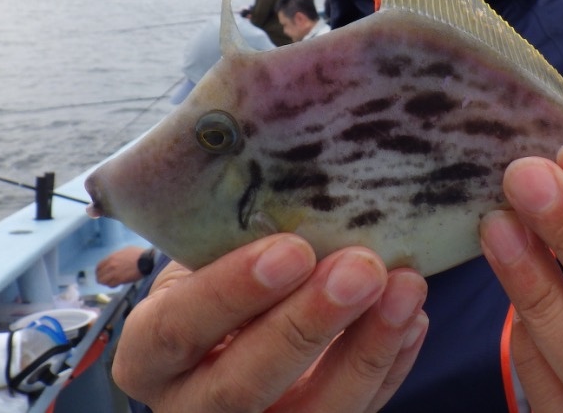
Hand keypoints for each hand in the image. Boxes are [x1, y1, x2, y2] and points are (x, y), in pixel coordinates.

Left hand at [96, 245, 145, 286]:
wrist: (145, 260)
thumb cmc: (138, 254)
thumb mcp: (125, 250)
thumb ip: (117, 256)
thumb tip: (114, 259)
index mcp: (111, 258)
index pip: (99, 267)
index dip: (98, 271)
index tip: (101, 273)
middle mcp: (110, 266)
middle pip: (99, 275)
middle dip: (101, 278)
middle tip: (105, 280)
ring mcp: (114, 273)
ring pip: (103, 281)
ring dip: (106, 282)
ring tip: (110, 282)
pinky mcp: (120, 280)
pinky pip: (111, 285)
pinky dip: (112, 285)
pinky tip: (116, 284)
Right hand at [112, 234, 427, 411]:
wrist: (230, 318)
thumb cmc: (216, 272)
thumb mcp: (203, 254)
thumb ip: (232, 233)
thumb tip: (299, 174)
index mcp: (150, 350)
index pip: (179, 328)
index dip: (233, 292)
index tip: (293, 248)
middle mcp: (191, 402)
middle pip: (241, 385)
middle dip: (309, 325)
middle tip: (361, 269)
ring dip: (366, 350)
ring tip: (405, 288)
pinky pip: (356, 412)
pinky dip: (389, 366)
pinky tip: (412, 318)